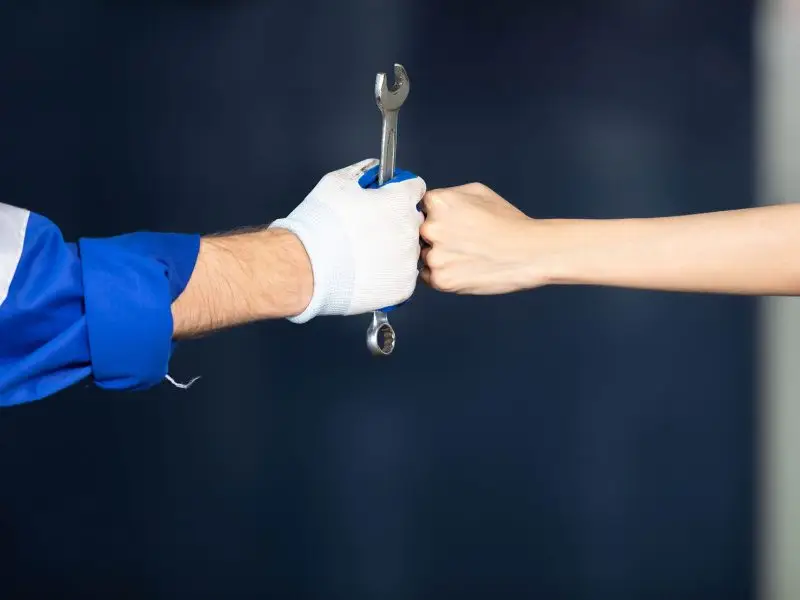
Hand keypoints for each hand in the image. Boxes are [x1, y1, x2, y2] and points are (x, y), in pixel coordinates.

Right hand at [269, 158, 425, 321]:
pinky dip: (388, 276)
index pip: (415, 187)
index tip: (387, 198)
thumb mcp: (337, 182)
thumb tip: (373, 171)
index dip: (399, 190)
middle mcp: (410, 230)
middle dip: (396, 221)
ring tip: (365, 255)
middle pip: (413, 221)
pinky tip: (367, 273)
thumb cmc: (320, 225)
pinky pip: (402, 278)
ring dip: (392, 250)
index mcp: (400, 201)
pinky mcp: (403, 287)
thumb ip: (363, 172)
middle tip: (369, 230)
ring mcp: (408, 261)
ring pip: (408, 252)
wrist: (308, 268)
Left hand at [420, 183, 539, 293]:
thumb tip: (432, 203)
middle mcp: (431, 228)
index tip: (445, 221)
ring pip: (423, 255)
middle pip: (417, 232)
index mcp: (438, 202)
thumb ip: (449, 194)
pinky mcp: (440, 279)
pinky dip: (442, 274)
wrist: (529, 253)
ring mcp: (434, 256)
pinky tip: (462, 267)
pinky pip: (428, 276)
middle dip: (433, 236)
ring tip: (465, 255)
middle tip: (457, 240)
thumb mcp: (479, 192)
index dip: (432, 215)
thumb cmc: (509, 224)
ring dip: (437, 256)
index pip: (418, 207)